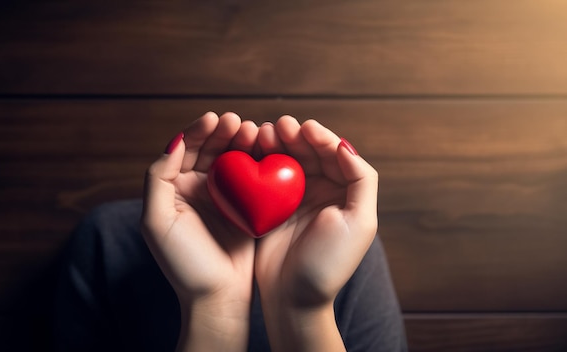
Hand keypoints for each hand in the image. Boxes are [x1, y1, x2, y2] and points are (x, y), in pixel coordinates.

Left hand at [141, 112, 258, 351]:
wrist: (217, 299)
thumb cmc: (184, 264)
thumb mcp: (157, 222)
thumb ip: (158, 179)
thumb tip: (173, 142)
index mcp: (174, 189)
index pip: (185, 149)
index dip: (199, 130)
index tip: (216, 118)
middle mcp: (197, 189)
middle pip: (211, 149)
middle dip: (224, 132)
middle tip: (240, 123)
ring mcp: (223, 198)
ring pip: (233, 159)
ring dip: (243, 142)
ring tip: (256, 132)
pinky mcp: (247, 208)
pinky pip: (253, 178)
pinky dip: (260, 162)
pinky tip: (269, 152)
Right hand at [254, 116, 378, 350]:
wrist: (294, 298)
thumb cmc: (329, 264)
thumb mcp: (359, 223)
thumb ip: (361, 180)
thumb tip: (346, 145)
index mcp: (344, 191)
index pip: (334, 154)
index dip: (320, 137)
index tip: (304, 128)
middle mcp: (319, 190)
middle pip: (307, 152)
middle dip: (294, 135)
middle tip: (278, 126)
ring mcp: (293, 197)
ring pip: (285, 159)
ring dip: (275, 143)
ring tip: (262, 134)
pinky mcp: (269, 206)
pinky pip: (264, 176)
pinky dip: (258, 161)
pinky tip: (250, 151)